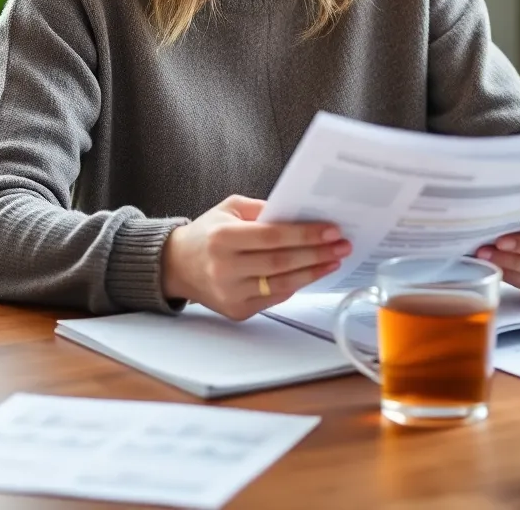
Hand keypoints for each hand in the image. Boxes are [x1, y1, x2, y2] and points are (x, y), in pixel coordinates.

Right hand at [161, 195, 350, 319]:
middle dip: (317, 254)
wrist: (177, 265)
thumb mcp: (230, 209)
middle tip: (342, 245)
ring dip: (313, 272)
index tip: (331, 230)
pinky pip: (274, 298)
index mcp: (222, 238)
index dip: (305, 235)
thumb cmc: (207, 232)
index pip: (272, 237)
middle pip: (282, 263)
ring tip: (334, 260)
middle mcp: (225, 268)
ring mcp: (231, 293)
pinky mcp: (237, 311)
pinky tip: (311, 273)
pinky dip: (296, 285)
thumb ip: (263, 209)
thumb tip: (300, 213)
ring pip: (282, 285)